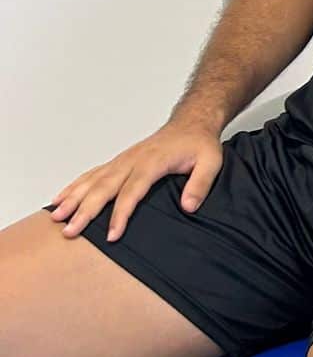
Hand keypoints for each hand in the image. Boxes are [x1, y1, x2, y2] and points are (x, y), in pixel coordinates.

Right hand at [49, 111, 224, 241]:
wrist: (191, 122)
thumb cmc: (199, 143)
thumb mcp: (211, 162)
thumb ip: (200, 184)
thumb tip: (189, 207)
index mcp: (152, 162)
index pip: (132, 191)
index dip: (120, 214)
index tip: (111, 234)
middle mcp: (132, 160)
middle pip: (104, 187)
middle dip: (85, 210)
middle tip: (70, 231)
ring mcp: (123, 160)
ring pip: (93, 180)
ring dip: (73, 198)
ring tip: (56, 217)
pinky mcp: (119, 162)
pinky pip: (92, 174)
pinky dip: (75, 186)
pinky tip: (61, 198)